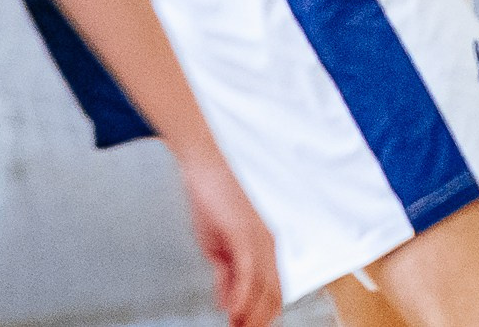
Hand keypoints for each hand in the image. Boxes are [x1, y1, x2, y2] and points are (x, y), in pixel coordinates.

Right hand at [182, 158, 281, 326]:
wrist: (204, 168)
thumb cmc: (211, 202)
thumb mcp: (217, 247)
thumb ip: (226, 275)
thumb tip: (228, 303)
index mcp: (266, 249)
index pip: (273, 292)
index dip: (263, 316)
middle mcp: (269, 246)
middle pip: (274, 296)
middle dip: (259, 320)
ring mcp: (259, 240)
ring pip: (263, 288)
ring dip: (251, 315)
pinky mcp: (245, 234)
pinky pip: (248, 272)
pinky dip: (241, 295)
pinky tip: (233, 311)